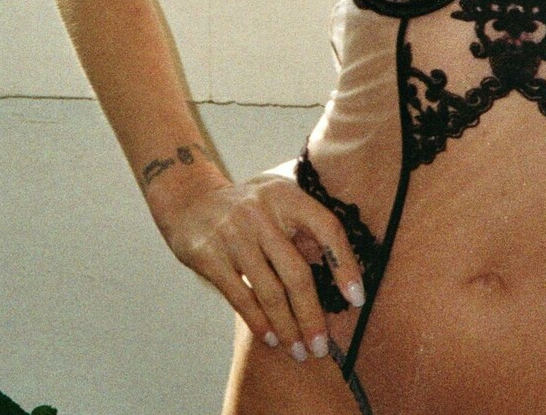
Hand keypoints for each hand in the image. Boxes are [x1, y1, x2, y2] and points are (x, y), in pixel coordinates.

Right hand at [154, 171, 366, 362]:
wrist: (189, 199)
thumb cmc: (246, 210)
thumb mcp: (275, 202)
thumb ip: (301, 231)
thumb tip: (337, 283)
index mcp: (286, 195)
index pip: (327, 228)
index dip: (345, 264)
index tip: (357, 298)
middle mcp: (261, 211)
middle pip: (296, 273)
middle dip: (311, 316)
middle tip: (320, 347)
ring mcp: (232, 232)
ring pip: (269, 291)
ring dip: (286, 327)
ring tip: (297, 350)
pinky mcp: (208, 253)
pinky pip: (240, 296)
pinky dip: (258, 321)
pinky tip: (269, 338)